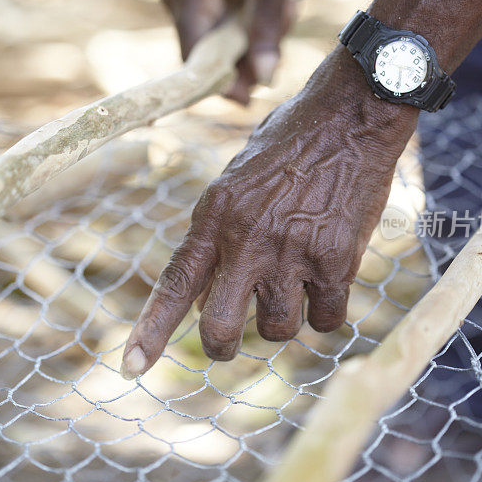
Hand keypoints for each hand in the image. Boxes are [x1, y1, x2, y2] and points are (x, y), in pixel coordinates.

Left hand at [121, 53, 418, 377]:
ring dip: (283, 318)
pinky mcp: (335, 261)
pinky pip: (326, 320)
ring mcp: (291, 252)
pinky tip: (328, 282)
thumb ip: (219, 236)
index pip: (175, 284)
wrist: (349, 114)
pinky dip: (326, 311)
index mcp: (215, 216)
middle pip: (221, 328)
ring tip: (294, 283)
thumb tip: (211, 297)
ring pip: (277, 330)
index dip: (151, 330)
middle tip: (231, 341)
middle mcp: (247, 239)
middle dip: (222, 346)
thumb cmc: (290, 143)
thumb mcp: (236, 182)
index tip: (132, 367)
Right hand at [161, 0, 296, 103]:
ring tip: (283, 11)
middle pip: (209, 54)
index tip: (247, 99)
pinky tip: (270, 8)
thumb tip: (263, 79)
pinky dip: (247, 24)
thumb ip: (268, 32)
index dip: (220, 83)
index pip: (195, 60)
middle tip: (282, 37)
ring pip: (218, 42)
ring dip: (253, 38)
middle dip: (247, 54)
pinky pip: (221, 26)